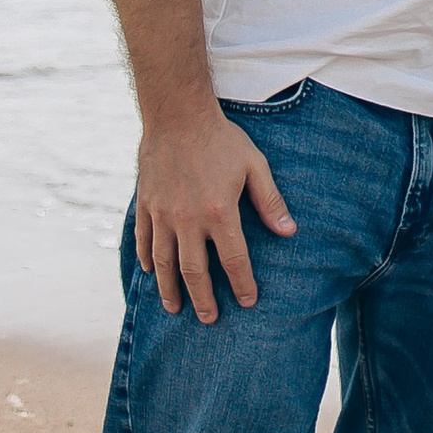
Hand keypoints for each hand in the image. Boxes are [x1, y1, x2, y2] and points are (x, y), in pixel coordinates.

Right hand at [134, 107, 297, 322]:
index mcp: (220, 213)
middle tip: (209, 319)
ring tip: (175, 308)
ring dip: (169, 289)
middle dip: (203, 299)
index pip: (233, 261)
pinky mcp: (146, 204)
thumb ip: (270, 202)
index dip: (242, 284)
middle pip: (195, 271)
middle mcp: (188, 220)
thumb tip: (288, 232)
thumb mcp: (254, 166)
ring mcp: (163, 214)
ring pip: (164, 262)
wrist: (177, 113)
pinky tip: (150, 272)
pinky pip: (144, 239)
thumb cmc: (221, 139)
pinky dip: (146, 258)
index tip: (248, 301)